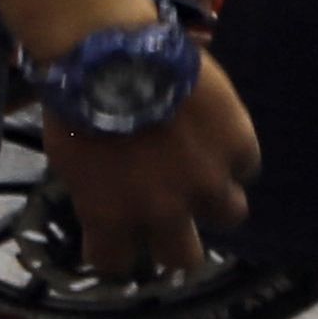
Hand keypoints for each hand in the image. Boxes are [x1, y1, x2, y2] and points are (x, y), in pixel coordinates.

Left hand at [41, 50, 260, 283]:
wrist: (111, 54)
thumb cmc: (76, 102)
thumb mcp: (70, 161)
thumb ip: (98, 195)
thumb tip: (112, 205)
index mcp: (112, 218)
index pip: (116, 264)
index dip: (118, 252)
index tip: (118, 241)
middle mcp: (164, 211)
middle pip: (184, 259)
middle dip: (177, 241)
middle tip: (172, 218)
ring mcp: (207, 180)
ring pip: (229, 215)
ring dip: (216, 199)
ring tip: (204, 173)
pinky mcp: (238, 147)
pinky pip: (246, 165)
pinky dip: (234, 154)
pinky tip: (219, 135)